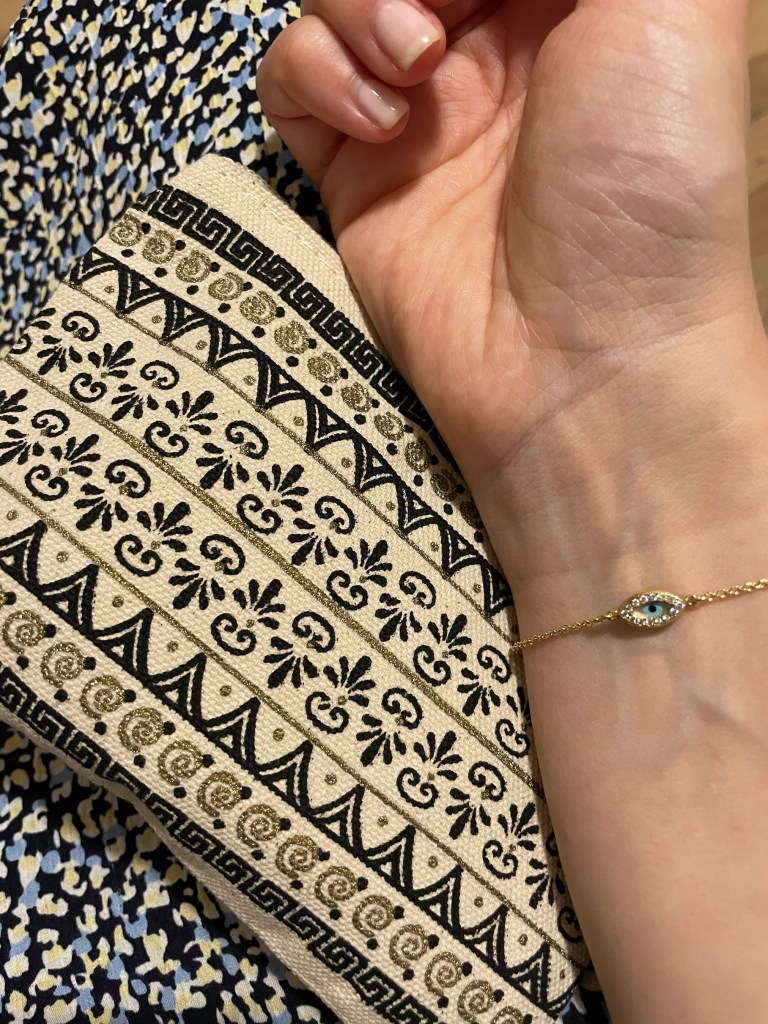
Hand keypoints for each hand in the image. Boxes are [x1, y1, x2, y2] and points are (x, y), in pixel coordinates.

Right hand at [257, 0, 766, 575]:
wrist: (581, 362)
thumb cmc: (650, 185)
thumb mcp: (675, 2)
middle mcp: (498, 37)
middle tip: (445, 11)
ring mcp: (419, 103)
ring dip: (357, 3)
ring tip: (416, 66)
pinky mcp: (356, 167)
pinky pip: (292, 75)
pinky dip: (315, 74)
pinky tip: (379, 120)